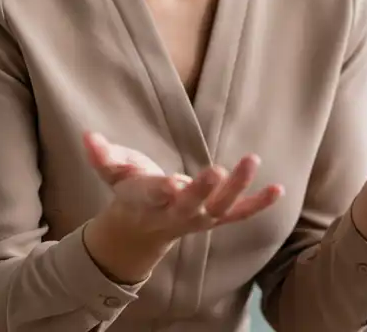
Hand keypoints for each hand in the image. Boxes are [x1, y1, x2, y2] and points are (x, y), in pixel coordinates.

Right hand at [81, 132, 282, 282]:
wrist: (143, 230)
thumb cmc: (130, 192)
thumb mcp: (112, 173)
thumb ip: (102, 156)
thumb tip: (88, 136)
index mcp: (148, 201)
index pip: (155, 196)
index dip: (162, 190)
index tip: (171, 183)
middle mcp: (177, 213)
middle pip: (191, 204)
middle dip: (203, 190)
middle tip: (217, 171)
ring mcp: (200, 218)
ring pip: (221, 208)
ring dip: (239, 188)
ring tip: (253, 160)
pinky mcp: (217, 217)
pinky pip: (240, 213)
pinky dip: (259, 204)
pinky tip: (279, 189)